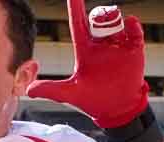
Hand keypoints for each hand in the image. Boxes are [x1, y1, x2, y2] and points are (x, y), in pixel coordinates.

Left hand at [26, 0, 148, 128]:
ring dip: (114, 23)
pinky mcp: (133, 50)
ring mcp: (117, 45)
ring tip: (115, 37)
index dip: (75, 7)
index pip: (78, 23)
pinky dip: (133, 26)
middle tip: (98, 23)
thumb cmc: (94, 100)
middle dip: (99, 16)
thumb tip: (28, 91)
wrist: (117, 109)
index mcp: (85, 49)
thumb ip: (51, 90)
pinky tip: (131, 24)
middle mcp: (100, 43)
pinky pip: (135, 31)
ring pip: (115, 22)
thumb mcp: (71, 94)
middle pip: (97, 19)